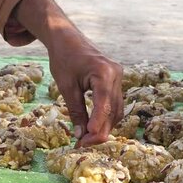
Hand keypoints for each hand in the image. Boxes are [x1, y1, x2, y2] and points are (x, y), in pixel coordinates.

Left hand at [14, 0, 123, 146]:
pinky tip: (93, 127)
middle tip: (83, 145)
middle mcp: (116, 74)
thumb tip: (80, 136)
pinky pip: (114, 104)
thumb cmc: (63, 59)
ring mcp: (119, 77)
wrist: (67, 38)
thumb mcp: (66, 87)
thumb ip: (76, 111)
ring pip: (116, 110)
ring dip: (104, 126)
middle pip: (113, 110)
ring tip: (87, 139)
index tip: (87, 140)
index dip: (98, 125)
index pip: (104, 105)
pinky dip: (105, 117)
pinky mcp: (116, 81)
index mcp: (104, 72)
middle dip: (100, 130)